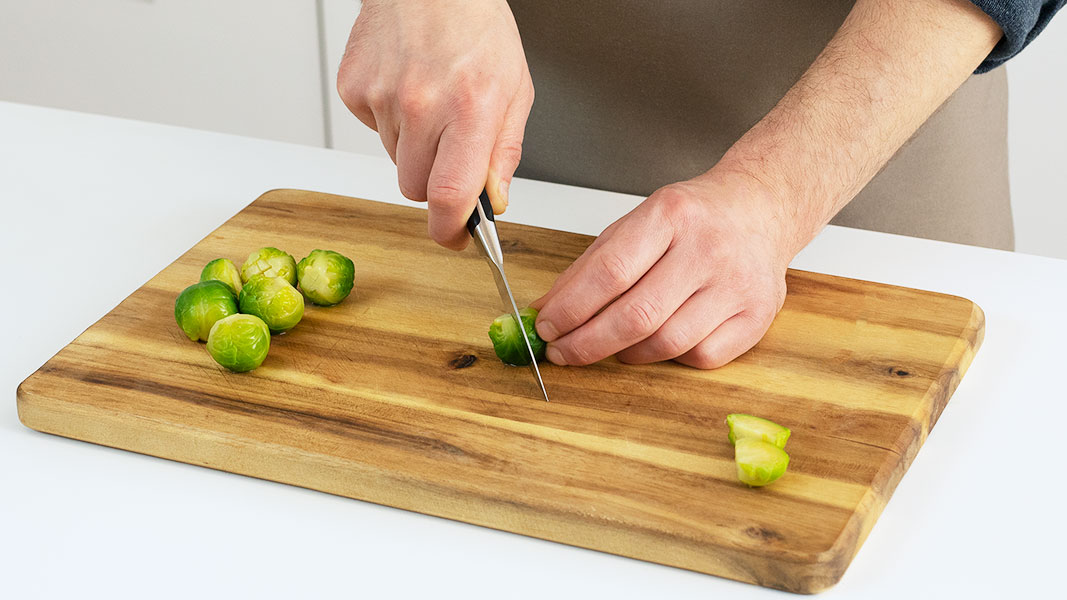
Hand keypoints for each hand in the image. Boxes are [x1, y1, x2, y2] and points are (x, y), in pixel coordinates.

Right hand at [337, 0, 533, 248]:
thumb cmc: (477, 25)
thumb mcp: (515, 88)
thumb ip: (504, 151)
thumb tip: (494, 199)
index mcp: (470, 109)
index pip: (450, 196)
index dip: (450, 231)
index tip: (456, 238)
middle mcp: (421, 105)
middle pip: (415, 188)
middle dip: (434, 182)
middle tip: (450, 148)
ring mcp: (382, 97)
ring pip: (394, 160)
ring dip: (414, 147)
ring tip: (431, 101)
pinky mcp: (354, 89)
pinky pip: (374, 131)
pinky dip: (391, 120)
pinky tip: (408, 86)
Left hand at [531, 172, 793, 368]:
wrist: (760, 209)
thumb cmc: (693, 218)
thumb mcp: (636, 223)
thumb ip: (591, 266)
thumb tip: (548, 309)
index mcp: (670, 215)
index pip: (610, 271)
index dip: (571, 307)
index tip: (545, 327)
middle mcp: (708, 249)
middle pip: (637, 315)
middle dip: (587, 343)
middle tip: (562, 353)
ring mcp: (737, 285)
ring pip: (666, 343)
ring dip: (624, 354)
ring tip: (607, 346)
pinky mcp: (757, 316)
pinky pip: (699, 356)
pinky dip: (668, 358)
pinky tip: (654, 344)